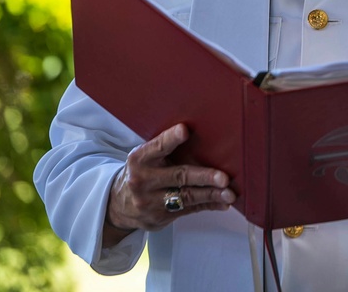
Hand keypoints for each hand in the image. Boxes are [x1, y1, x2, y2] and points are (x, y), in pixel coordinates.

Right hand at [102, 124, 235, 246]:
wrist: (119, 205)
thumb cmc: (142, 172)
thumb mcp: (145, 158)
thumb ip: (165, 149)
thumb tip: (201, 136)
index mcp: (140, 159)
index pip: (157, 147)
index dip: (171, 139)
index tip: (185, 130)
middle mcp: (143, 180)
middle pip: (178, 176)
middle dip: (203, 177)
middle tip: (223, 177)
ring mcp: (151, 202)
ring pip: (187, 197)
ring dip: (211, 195)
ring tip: (229, 193)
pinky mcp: (160, 217)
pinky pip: (189, 210)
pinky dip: (208, 205)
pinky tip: (223, 202)